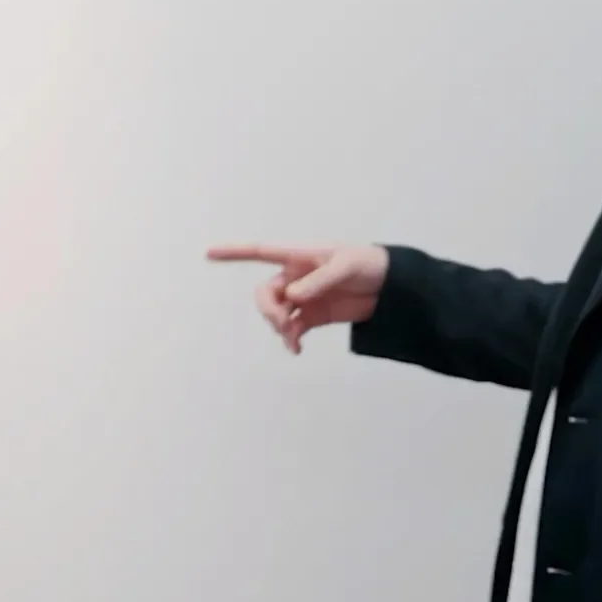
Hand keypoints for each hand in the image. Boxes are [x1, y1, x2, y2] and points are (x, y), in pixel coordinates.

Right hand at [206, 242, 389, 353]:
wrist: (391, 287)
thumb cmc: (367, 263)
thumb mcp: (346, 266)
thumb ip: (319, 280)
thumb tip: (293, 296)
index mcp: (298, 256)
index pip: (260, 252)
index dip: (234, 252)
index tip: (209, 253)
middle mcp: (294, 276)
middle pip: (264, 293)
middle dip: (267, 310)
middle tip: (282, 324)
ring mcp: (303, 297)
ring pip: (276, 313)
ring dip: (279, 327)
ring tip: (294, 339)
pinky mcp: (314, 315)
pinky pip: (293, 328)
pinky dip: (291, 339)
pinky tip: (296, 349)